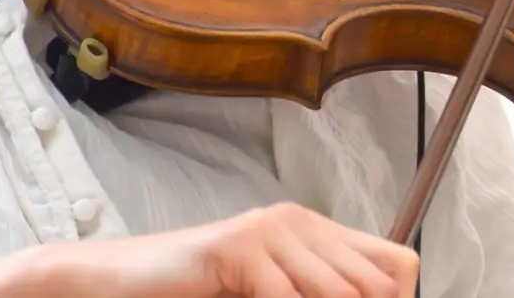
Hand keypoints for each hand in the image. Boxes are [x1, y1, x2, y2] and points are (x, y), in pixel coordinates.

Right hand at [0, 202, 418, 297]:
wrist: (115, 280)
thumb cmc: (195, 292)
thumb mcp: (269, 292)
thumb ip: (311, 291)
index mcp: (315, 231)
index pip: (398, 265)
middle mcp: (299, 223)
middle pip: (374, 284)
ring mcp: (269, 231)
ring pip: (337, 292)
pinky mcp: (237, 247)